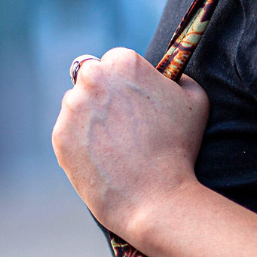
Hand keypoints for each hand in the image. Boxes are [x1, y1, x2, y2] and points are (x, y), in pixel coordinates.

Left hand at [52, 47, 208, 238]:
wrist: (155, 196)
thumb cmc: (180, 148)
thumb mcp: (196, 100)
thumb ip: (179, 77)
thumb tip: (170, 76)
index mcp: (124, 62)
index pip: (117, 60)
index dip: (128, 81)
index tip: (137, 100)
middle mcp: (93, 78)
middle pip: (92, 77)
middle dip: (104, 93)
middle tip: (124, 121)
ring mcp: (72, 107)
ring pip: (77, 104)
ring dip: (91, 117)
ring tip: (117, 144)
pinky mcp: (60, 135)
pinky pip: (70, 132)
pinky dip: (83, 142)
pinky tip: (106, 157)